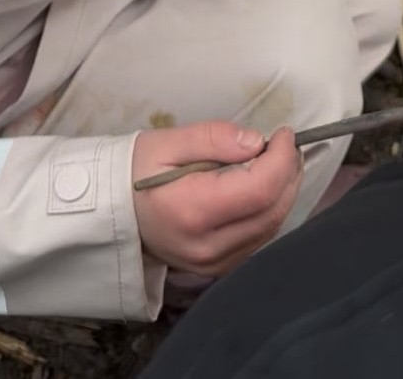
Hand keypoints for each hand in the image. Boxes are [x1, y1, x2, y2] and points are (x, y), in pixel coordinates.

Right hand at [132, 120, 301, 273]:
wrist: (113, 213)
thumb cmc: (136, 170)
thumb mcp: (167, 141)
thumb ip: (214, 138)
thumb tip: (256, 142)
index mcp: (192, 210)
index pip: (259, 190)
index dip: (281, 160)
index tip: (284, 134)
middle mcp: (207, 246)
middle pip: (272, 212)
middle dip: (288, 174)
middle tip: (286, 145)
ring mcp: (214, 264)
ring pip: (270, 228)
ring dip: (284, 192)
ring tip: (280, 161)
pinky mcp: (218, 268)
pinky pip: (258, 240)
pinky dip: (271, 211)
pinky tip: (265, 187)